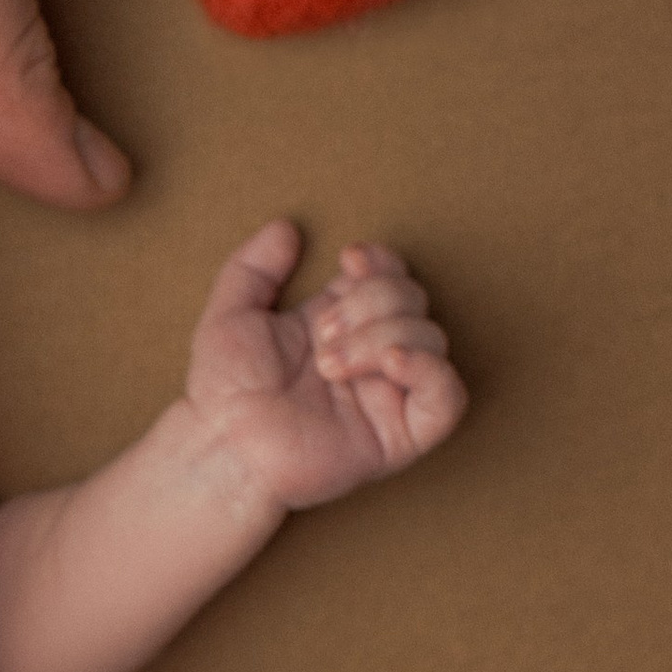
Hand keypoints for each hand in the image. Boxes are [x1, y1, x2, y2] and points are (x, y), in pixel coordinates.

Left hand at [183, 222, 467, 516]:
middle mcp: (371, 355)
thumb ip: (253, 267)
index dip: (381, 261)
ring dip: (381, 337)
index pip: (390, 275)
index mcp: (340, 323)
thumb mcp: (230, 313)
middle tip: (322, 334)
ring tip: (330, 365)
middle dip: (371, 303)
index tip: (348, 261)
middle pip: (412, 299)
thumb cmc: (222, 390)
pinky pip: (449, 398)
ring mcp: (389, 394)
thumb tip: (287, 227)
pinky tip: (390, 364)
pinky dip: (430, 370)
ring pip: (431, 338)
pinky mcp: (401, 435)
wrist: (223, 445)